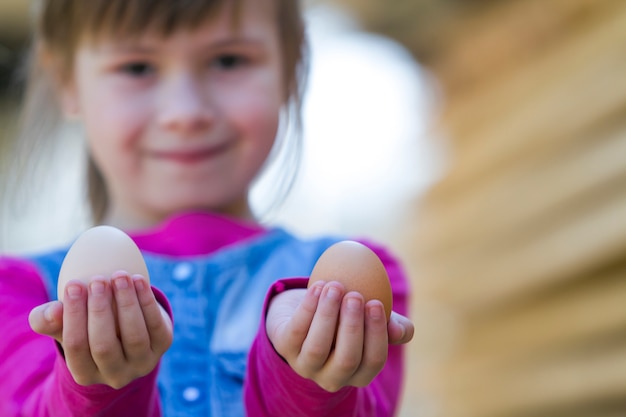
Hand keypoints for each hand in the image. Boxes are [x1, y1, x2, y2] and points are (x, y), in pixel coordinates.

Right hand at [28, 272, 172, 388]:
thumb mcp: (65, 324)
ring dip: (126, 303)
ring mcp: (142, 363)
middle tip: (97, 280)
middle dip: (99, 310)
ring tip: (119, 275)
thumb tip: (51, 311)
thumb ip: (49, 319)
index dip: (73, 315)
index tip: (73, 283)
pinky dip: (146, 301)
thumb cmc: (89, 325)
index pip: (76, 347)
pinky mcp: (163, 345)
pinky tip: (138, 280)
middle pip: (104, 345)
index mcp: (85, 374)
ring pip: (134, 336)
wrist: (128, 326)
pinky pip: (155, 324)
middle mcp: (115, 375)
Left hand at [266, 281, 413, 391]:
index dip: (377, 334)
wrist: (307, 307)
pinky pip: (297, 330)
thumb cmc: (347, 314)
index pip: (373, 361)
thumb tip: (401, 330)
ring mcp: (306, 366)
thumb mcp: (370, 317)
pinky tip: (319, 286)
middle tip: (356, 295)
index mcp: (358, 373)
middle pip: (346, 358)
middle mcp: (332, 377)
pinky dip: (309, 306)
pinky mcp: (284, 348)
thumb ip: (390, 323)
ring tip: (336, 286)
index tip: (376, 303)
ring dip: (328, 314)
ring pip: (318, 347)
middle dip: (352, 326)